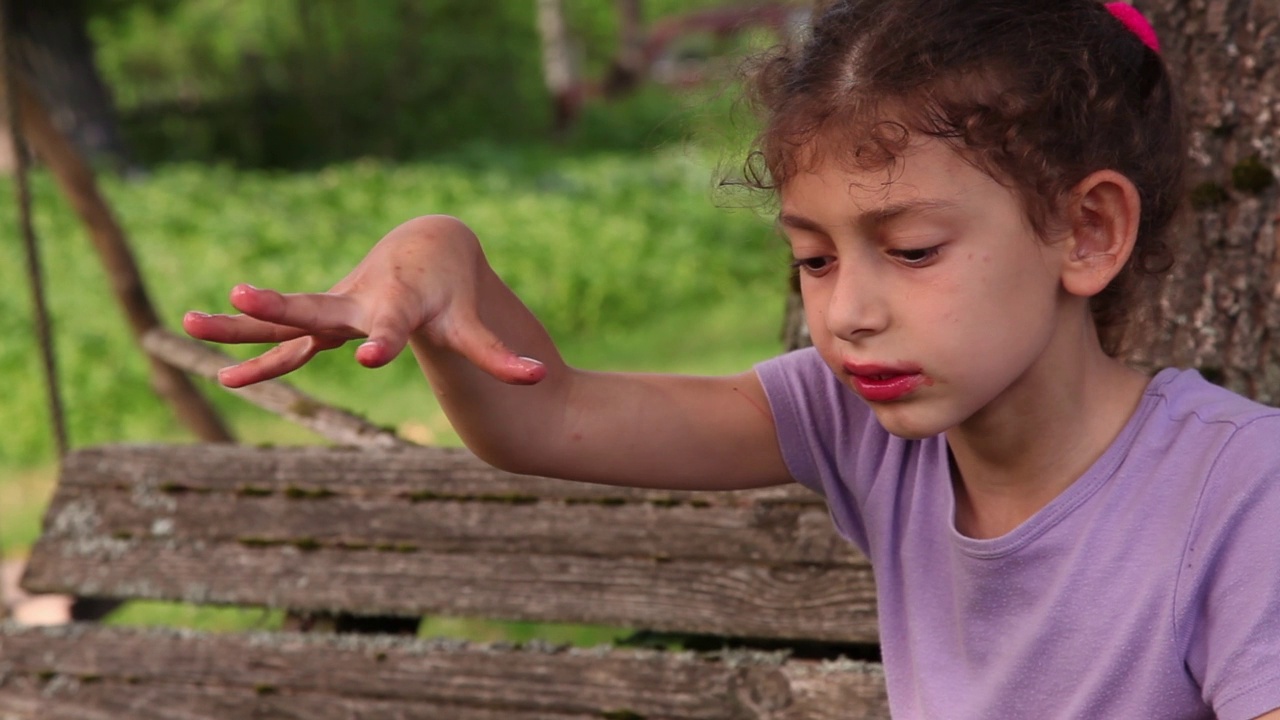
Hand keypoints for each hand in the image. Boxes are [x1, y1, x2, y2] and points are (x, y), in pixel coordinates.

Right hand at [183, 215, 546, 387]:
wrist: (427, 246)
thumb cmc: (450, 290)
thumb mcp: (471, 323)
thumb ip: (498, 354)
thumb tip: (540, 379)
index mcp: (397, 307)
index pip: (391, 327)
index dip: (384, 341)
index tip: (370, 355)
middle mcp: (357, 305)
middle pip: (316, 308)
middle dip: (281, 308)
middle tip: (241, 296)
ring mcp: (335, 311)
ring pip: (283, 321)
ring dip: (240, 325)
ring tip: (186, 324)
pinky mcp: (324, 319)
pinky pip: (284, 340)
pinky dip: (256, 353)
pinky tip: (221, 372)